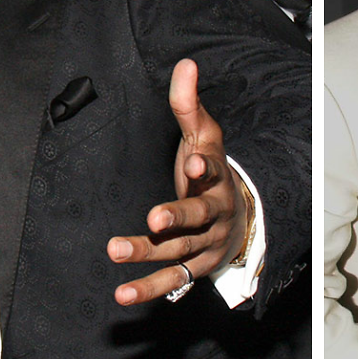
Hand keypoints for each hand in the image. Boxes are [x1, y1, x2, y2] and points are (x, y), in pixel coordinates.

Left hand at [107, 59, 248, 304]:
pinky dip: (148, 289)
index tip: (194, 161)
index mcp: (216, 177)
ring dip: (147, 253)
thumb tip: (185, 63)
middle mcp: (214, 213)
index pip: (213, 169)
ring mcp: (204, 243)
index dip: (204, 166)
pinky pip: (171, 281)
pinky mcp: (194, 268)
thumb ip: (189, 104)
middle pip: (198, 216)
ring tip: (116, 250)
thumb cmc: (211, 172)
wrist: (240, 219)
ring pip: (178, 250)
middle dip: (177, 217)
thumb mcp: (203, 136)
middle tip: (154, 219)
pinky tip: (121, 294)